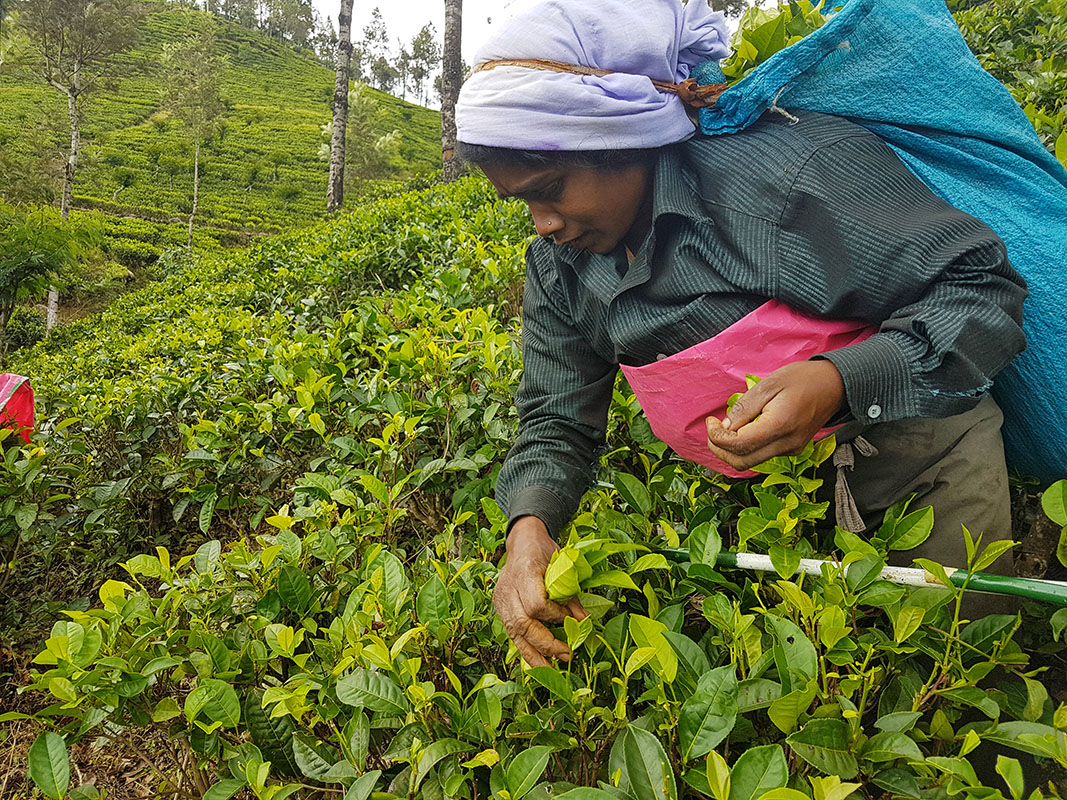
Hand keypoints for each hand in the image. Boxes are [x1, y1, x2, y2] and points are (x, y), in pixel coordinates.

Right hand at [493, 516, 587, 666]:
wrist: (521, 541)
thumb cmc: (544, 551)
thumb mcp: (561, 565)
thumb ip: (570, 595)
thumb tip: (583, 622)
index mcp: (524, 572)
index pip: (537, 605)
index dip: (556, 617)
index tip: (573, 622)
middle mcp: (508, 588)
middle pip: (523, 624)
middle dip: (546, 644)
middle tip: (568, 654)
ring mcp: (501, 599)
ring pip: (514, 633)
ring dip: (533, 655)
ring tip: (550, 671)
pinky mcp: (499, 607)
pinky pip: (512, 632)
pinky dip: (526, 647)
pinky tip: (538, 661)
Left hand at [705, 360, 844, 470]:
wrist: (835, 385)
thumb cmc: (803, 379)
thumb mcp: (769, 384)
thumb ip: (745, 407)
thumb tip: (725, 427)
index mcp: (780, 425)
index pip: (739, 445)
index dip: (717, 437)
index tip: (711, 421)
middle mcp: (787, 444)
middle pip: (742, 462)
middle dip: (720, 449)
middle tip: (713, 429)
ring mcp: (791, 449)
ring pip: (751, 462)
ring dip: (732, 450)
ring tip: (728, 428)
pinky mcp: (793, 449)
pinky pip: (762, 455)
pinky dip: (747, 447)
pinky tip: (745, 428)